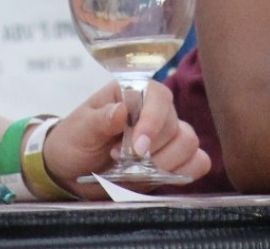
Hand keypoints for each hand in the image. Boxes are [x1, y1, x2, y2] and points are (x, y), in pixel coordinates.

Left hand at [40, 79, 209, 197]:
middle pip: (176, 124)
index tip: (138, 147)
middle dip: (153, 150)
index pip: (157, 96)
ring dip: (166, 163)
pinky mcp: (173, 160)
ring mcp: (166, 136)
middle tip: (123, 161)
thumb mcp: (79, 130)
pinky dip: (185, 171)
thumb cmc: (74, 141)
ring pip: (189, 143)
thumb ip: (99, 120)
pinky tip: (161, 176)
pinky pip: (198, 161)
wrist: (71, 171)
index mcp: (131, 93)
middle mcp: (154, 111)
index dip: (153, 121)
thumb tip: (121, 111)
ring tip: (137, 171)